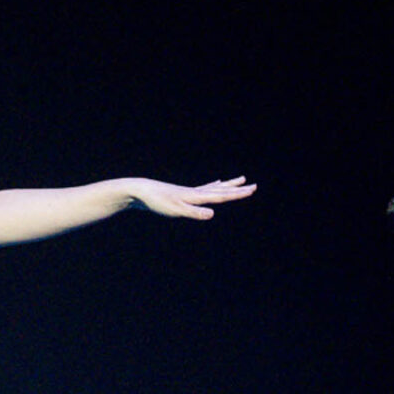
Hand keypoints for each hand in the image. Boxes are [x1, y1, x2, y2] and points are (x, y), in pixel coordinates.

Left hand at [130, 176, 255, 219]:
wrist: (140, 191)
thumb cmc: (157, 202)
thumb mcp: (176, 210)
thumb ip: (194, 212)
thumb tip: (213, 214)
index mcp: (196, 196)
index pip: (221, 196)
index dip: (237, 194)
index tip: (252, 189)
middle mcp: (195, 192)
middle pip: (221, 190)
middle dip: (238, 189)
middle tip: (253, 185)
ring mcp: (189, 192)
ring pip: (214, 188)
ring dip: (228, 185)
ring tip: (240, 179)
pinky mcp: (183, 193)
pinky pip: (203, 189)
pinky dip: (212, 186)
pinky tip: (214, 184)